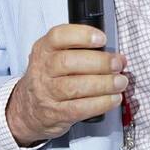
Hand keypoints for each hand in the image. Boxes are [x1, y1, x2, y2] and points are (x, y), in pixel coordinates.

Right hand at [6, 24, 127, 145]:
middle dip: (99, 62)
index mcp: (44, 50)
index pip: (58, 36)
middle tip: (118, 64)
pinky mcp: (55, 113)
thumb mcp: (56, 57)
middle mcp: (42, 69)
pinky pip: (80, 108)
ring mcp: (46, 93)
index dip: (82, 36)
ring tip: (121, 82)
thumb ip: (82, 52)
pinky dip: (101, 103)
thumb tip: (117, 57)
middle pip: (68, 62)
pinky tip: (114, 99)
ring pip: (75, 87)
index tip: (102, 39)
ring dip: (104, 84)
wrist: (28, 109)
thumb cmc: (51, 79)